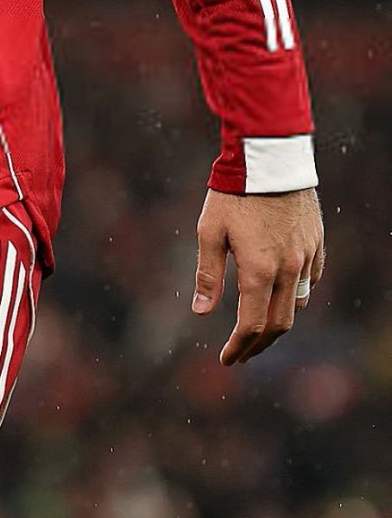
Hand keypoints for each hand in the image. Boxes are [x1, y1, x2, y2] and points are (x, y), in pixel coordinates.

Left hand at [192, 187, 324, 364]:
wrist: (269, 157)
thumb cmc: (233, 192)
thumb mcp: (210, 230)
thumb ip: (208, 274)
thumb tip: (201, 312)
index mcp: (259, 270)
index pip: (252, 326)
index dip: (239, 347)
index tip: (227, 359)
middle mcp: (288, 269)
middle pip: (279, 324)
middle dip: (259, 345)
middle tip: (242, 353)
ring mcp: (306, 257)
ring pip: (297, 304)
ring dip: (278, 320)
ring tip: (258, 325)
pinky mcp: (316, 243)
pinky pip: (310, 280)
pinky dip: (296, 294)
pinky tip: (280, 293)